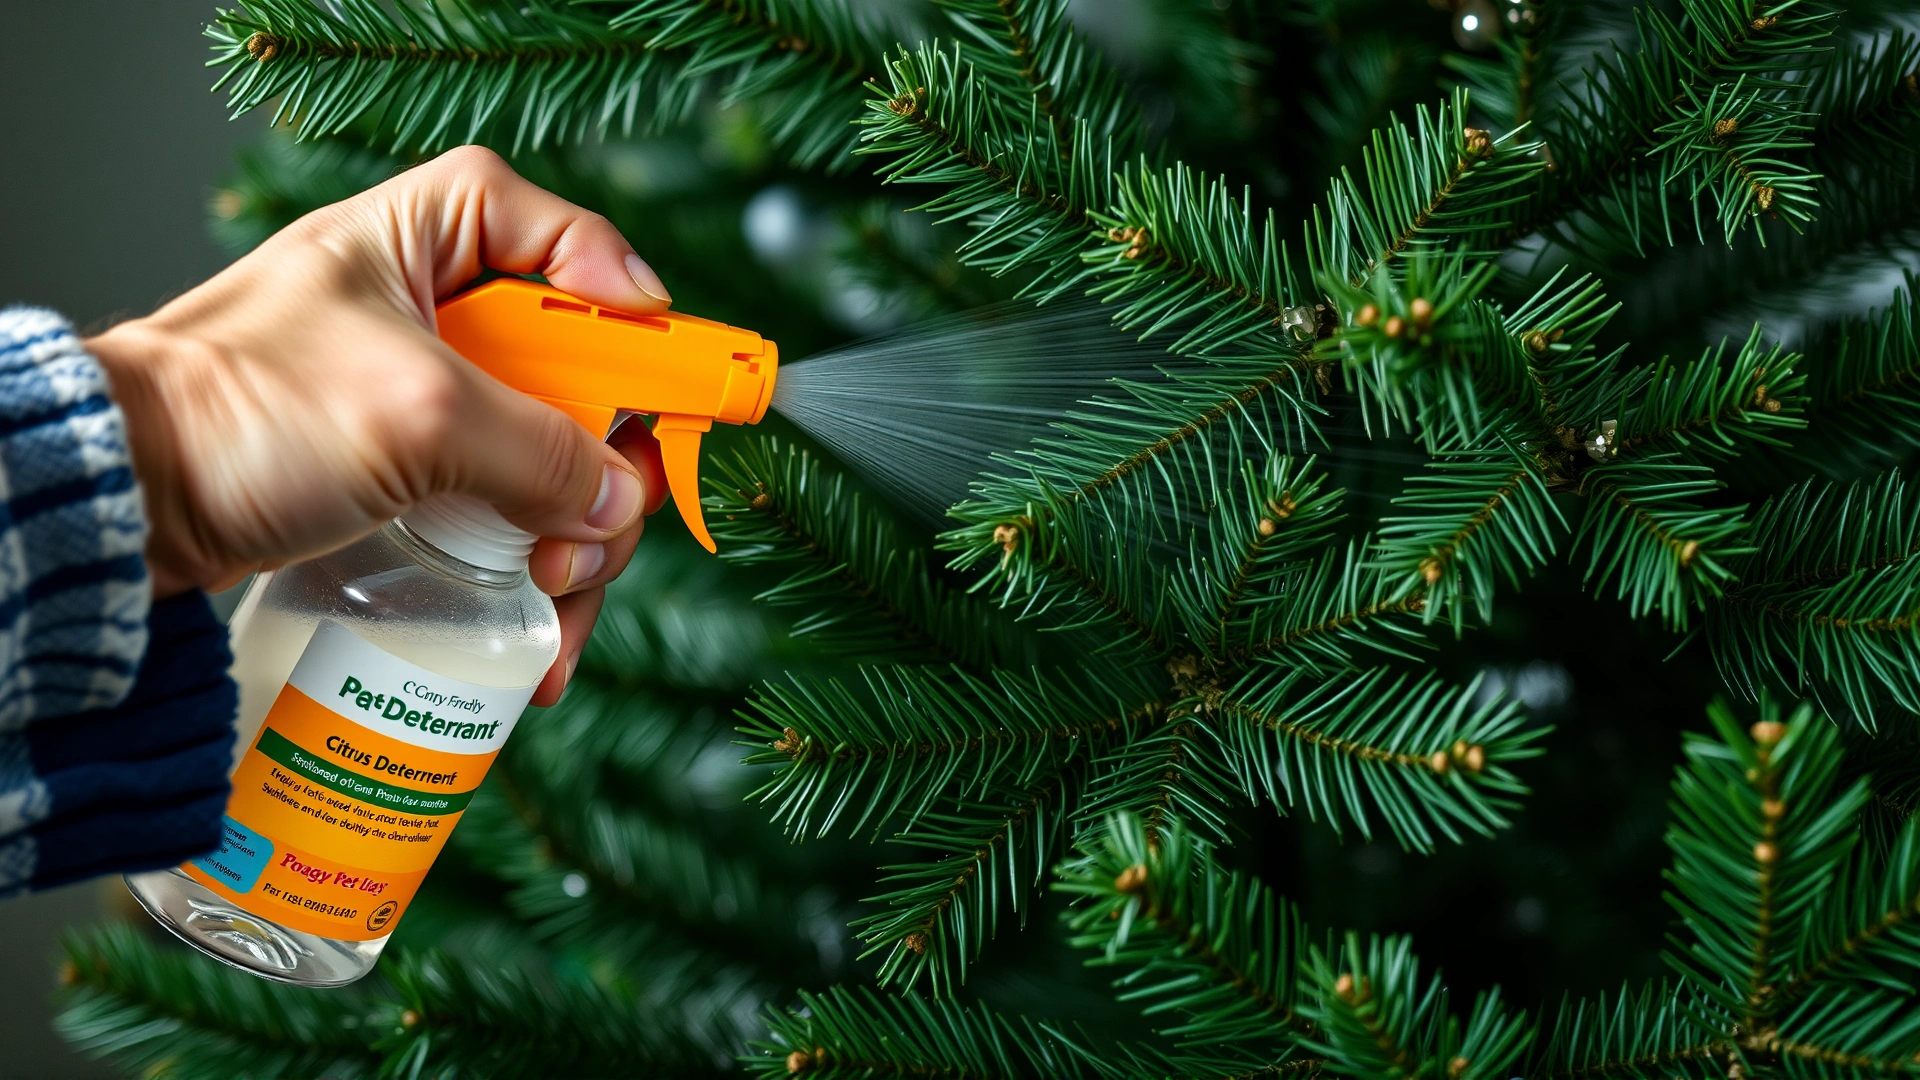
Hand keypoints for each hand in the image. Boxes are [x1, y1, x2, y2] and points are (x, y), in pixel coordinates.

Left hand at [85, 145, 674, 704]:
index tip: (663, 379)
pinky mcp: (414, 478)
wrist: (127, 508)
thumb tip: (621, 499)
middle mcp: (439, 311)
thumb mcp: (416, 415)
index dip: (625, 298)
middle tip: (593, 537)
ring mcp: (430, 402)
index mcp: (428, 239)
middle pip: (586, 376)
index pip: (563, 238)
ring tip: (554, 610)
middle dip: (604, 474)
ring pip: (558, 463)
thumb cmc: (240, 414)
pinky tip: (540, 646)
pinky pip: (510, 516)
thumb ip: (537, 448)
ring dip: (578, 546)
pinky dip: (535, 579)